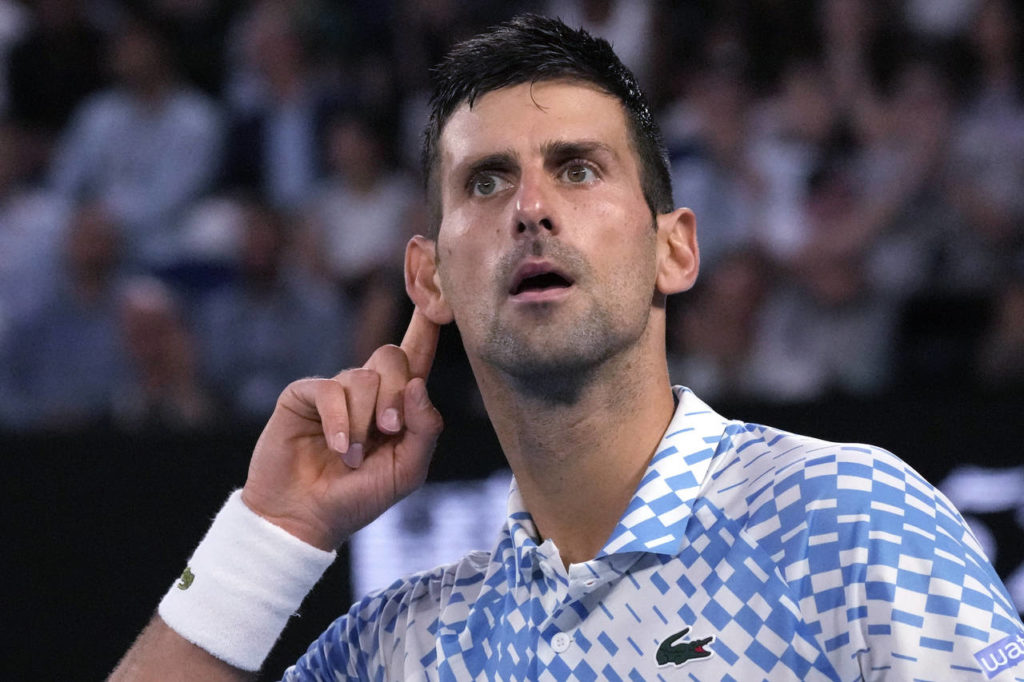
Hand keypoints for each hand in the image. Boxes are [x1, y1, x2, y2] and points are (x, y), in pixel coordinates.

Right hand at [241, 308, 442, 549]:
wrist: (306, 518)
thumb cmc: (359, 496)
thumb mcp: (408, 470)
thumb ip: (424, 429)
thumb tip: (420, 384)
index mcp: (399, 403)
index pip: (417, 351)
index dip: (426, 320)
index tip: (435, 285)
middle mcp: (369, 390)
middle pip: (393, 357)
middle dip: (397, 395)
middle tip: (389, 431)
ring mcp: (336, 391)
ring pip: (364, 377)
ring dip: (364, 422)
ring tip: (353, 457)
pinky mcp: (304, 395)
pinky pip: (331, 390)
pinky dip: (341, 421)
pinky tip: (340, 448)